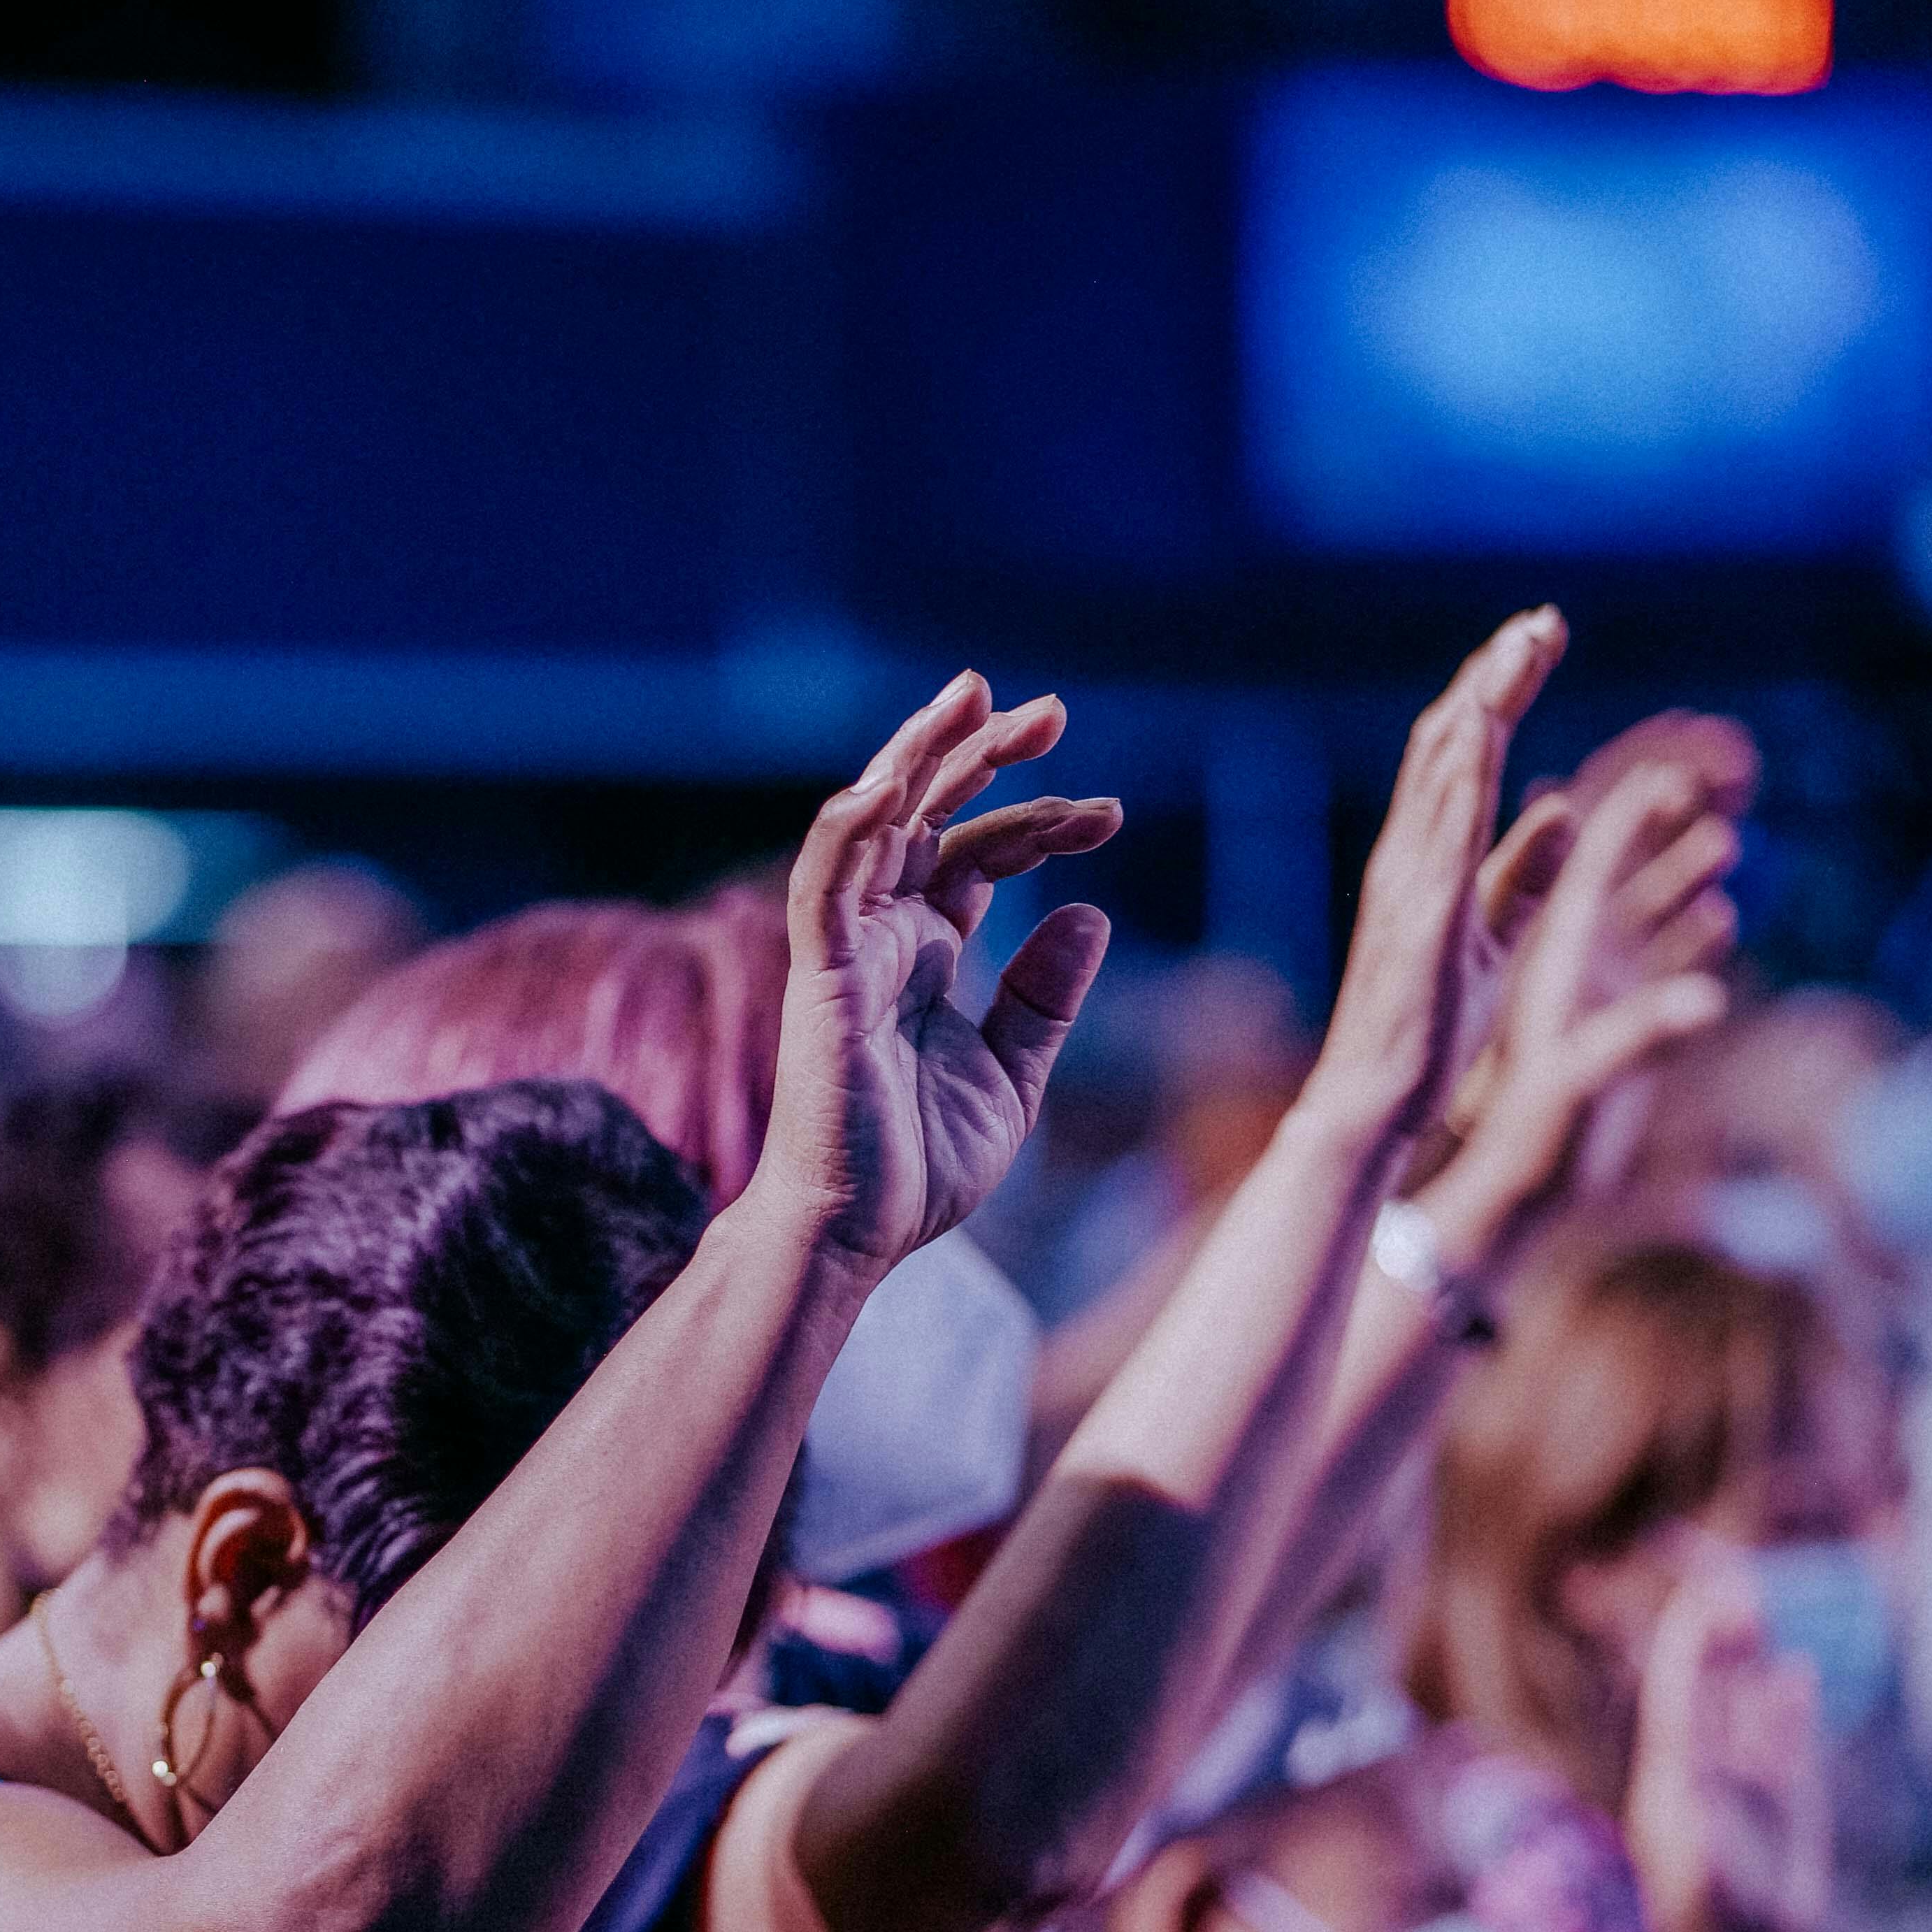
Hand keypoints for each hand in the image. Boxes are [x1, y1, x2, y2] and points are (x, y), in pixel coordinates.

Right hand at [759, 673, 1119, 1268]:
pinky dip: (854, 825)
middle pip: (932, 814)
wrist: (857, 1234)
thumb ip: (1045, 997)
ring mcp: (847, 947)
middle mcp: (882, 934)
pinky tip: (899, 780)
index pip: (982, 854)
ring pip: (877, 821)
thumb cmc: (918, 1166)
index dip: (1043, 822)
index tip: (1111, 815)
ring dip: (923, 754)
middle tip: (1053, 710)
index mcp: (925, 951)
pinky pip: (826, 881)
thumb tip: (1089, 911)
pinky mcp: (820, 974)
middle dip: (987, 755)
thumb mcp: (1012, 1075)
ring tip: (980, 697)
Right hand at [1305, 609, 1567, 1150]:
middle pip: (1451, 742)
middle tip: (1544, 620)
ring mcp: (1410, 881)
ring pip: (1445, 766)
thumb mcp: (1494, 941)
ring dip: (1487, 697)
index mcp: (1425, 863)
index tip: (1539, 644)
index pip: (1460, 758)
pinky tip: (1488, 717)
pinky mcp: (1425, 915)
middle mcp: (1408, 857)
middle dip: (1497, 675)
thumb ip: (1523, 878)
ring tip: (1527, 640)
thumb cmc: (1429, 1033)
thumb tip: (1564, 810)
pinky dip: (1466, 765)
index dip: (1499, 696)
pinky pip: (1446, 825)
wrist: (1374, 1102)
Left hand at [1436, 754, 1739, 1240]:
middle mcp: (1577, 961)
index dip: (1633, 808)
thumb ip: (1642, 1037)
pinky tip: (1718, 919)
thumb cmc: (1538, 1138)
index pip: (1596, 859)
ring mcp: (1595, 993)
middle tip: (1722, 775)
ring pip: (1641, 912)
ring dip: (1681, 874)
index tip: (1675, 760)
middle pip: (1624, 867)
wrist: (1513, 1196)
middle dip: (1668, 822)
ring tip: (1729, 839)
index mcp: (1561, 955)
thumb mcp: (1588, 1081)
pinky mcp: (1613, 1029)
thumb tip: (1707, 1003)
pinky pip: (1651, 966)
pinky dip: (1685, 937)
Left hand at [1624, 1554, 1830, 1931]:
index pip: (1680, 1696)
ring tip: (1757, 1608)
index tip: (1700, 1601)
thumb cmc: (1709, 1926)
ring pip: (1748, 1707)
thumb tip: (1700, 1790)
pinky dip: (1791, 1706)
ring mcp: (1746, 1783)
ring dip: (1753, 1661)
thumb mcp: (1706, 1879)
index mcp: (1677, 1777)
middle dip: (1718, 1639)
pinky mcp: (1782, 1805)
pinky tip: (1798, 1670)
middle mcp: (1708, 1770)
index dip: (1689, 1648)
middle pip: (1712, 1689)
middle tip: (1731, 1582)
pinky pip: (1786, 1742)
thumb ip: (1709, 1829)